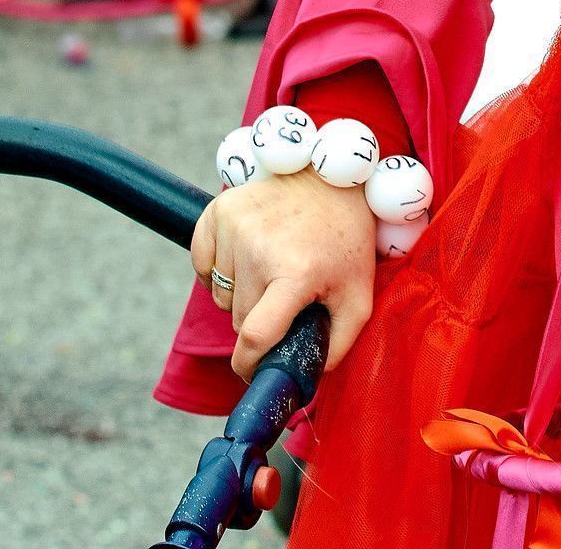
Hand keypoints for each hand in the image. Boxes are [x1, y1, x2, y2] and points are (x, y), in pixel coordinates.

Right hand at [191, 167, 377, 381]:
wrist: (334, 176)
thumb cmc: (347, 240)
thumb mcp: (359, 296)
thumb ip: (337, 347)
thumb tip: (303, 383)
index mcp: (296, 273)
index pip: (253, 336)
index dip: (248, 364)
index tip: (252, 370)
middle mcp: (260, 248)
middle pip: (238, 317)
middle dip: (258, 318)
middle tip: (285, 296)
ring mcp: (236, 225)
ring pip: (221, 294)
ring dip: (241, 292)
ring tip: (273, 268)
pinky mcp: (219, 210)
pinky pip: (202, 264)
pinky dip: (218, 269)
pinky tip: (248, 254)